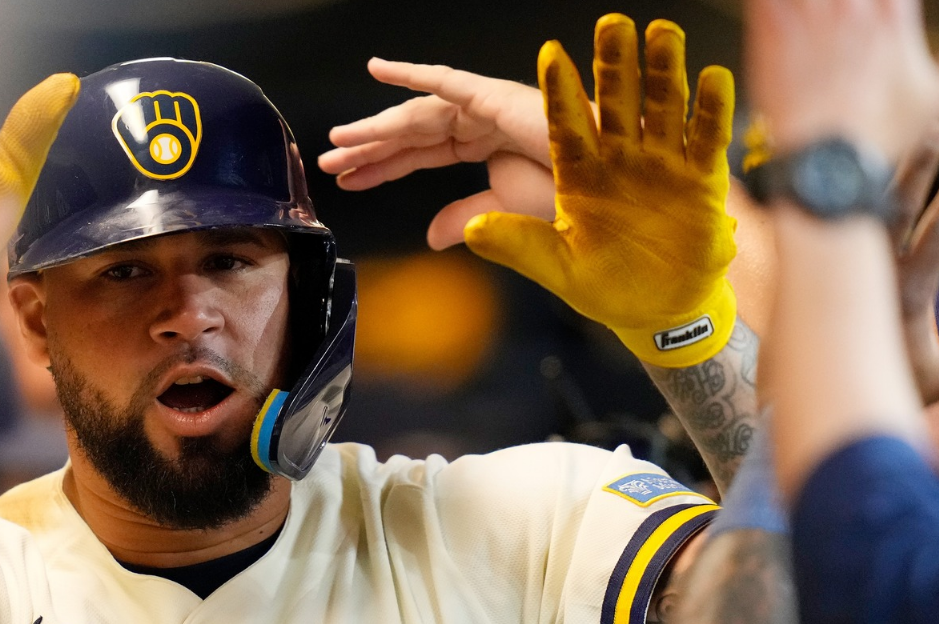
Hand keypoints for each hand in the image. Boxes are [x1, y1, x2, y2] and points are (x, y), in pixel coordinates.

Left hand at [319, 60, 555, 248]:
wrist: (610, 191)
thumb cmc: (574, 197)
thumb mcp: (502, 216)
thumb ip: (463, 220)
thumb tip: (430, 237)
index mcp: (483, 145)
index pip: (419, 155)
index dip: (381, 167)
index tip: (347, 180)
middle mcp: (479, 121)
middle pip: (410, 134)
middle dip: (368, 148)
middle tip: (328, 161)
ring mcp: (486, 106)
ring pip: (418, 113)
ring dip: (376, 125)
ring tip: (339, 141)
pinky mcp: (495, 97)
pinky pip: (446, 81)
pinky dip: (412, 73)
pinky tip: (378, 70)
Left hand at [462, 16, 738, 367]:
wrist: (659, 309)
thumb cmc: (606, 284)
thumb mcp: (558, 268)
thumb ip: (517, 244)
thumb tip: (466, 231)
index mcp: (579, 173)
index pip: (565, 125)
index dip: (560, 92)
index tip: (551, 55)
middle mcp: (620, 158)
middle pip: (616, 102)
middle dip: (614, 64)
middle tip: (611, 24)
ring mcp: (662, 163)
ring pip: (663, 108)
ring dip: (665, 71)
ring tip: (662, 33)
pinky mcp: (701, 178)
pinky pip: (706, 140)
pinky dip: (712, 111)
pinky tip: (713, 78)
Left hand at [743, 0, 938, 160]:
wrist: (825, 170)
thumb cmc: (880, 140)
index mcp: (894, 11)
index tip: (882, 4)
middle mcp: (855, 4)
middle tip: (844, 12)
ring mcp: (812, 12)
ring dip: (810, 0)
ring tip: (812, 10)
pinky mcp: (771, 25)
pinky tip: (769, 7)